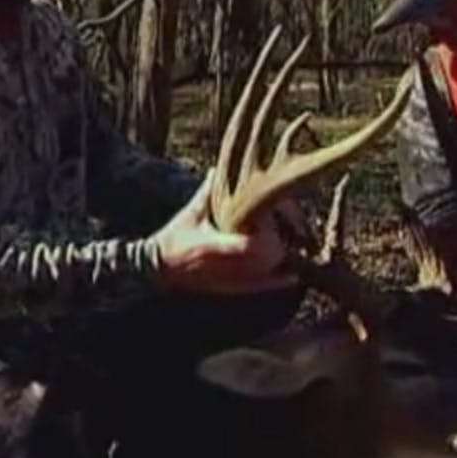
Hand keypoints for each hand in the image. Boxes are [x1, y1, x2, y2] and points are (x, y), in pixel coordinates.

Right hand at [155, 169, 298, 294]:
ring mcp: (231, 279)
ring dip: (283, 261)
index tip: (275, 220)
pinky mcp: (233, 289)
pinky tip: (293, 275)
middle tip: (292, 229)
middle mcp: (227, 265)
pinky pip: (261, 287)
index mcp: (216, 244)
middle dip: (282, 243)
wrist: (160, 269)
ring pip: (268, 274)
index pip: (250, 245)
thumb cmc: (175, 237)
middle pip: (267, 260)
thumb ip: (208, 192)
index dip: (269, 235)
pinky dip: (278, 281)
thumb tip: (219, 169)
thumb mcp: (191, 213)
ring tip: (296, 247)